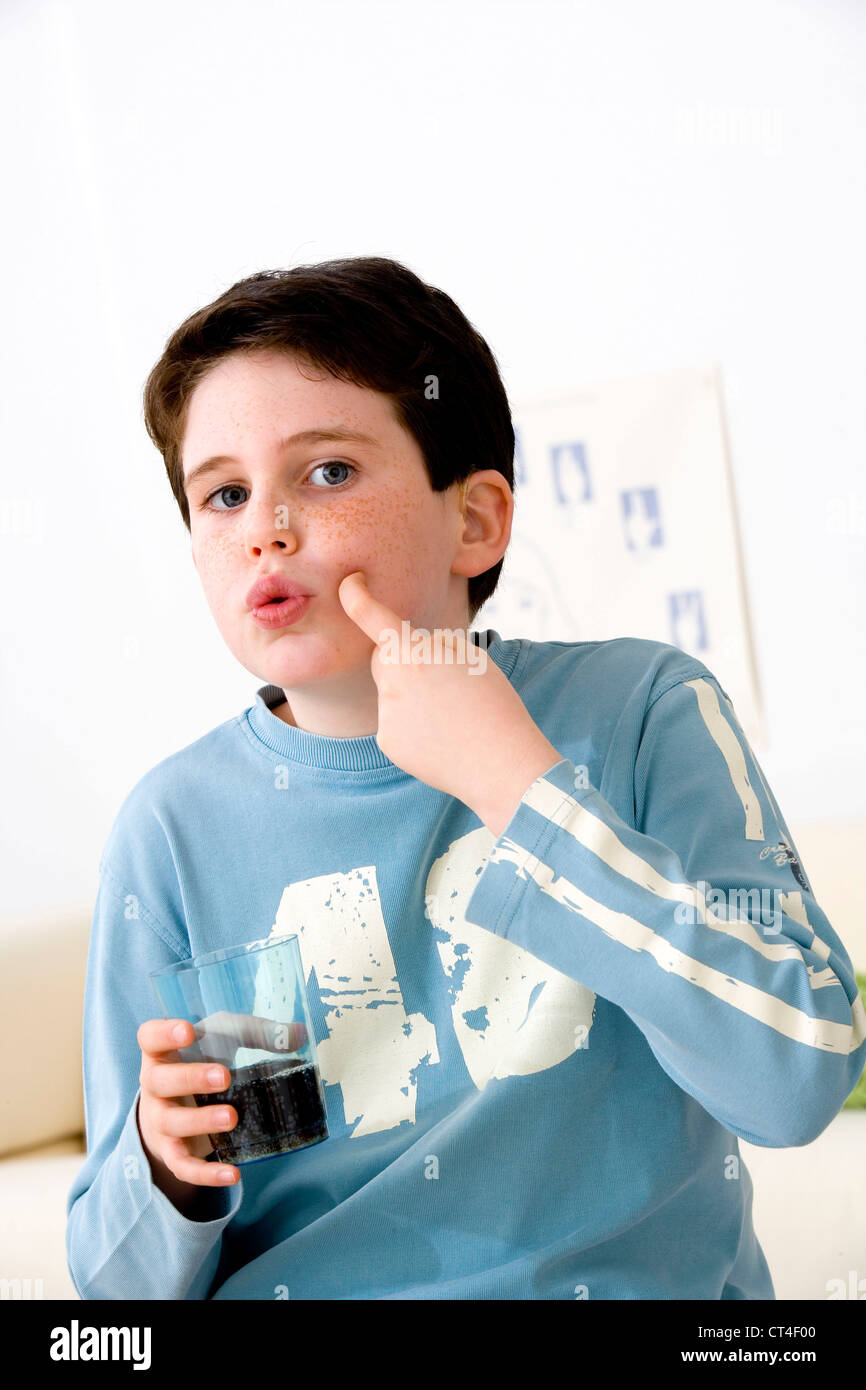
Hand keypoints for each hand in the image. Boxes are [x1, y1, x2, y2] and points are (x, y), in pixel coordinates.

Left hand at [337, 571, 562, 831]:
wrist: (502, 767)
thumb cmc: (495, 706)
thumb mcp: (472, 658)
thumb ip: (434, 645)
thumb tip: (409, 651)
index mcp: (414, 655)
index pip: (373, 618)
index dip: (357, 597)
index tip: (350, 584)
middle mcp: (391, 683)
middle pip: (383, 659)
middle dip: (402, 660)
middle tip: (443, 679)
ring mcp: (386, 716)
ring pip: (391, 693)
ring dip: (413, 696)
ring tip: (452, 716)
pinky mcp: (388, 743)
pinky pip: (394, 722)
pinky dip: (413, 725)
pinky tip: (442, 737)